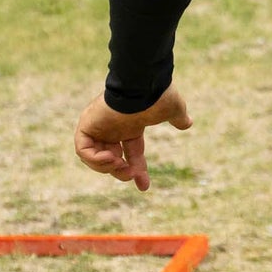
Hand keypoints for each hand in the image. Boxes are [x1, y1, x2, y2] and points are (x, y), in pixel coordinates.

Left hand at [74, 87, 192, 191]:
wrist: (143, 84)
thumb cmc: (157, 95)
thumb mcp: (172, 109)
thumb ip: (178, 117)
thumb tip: (188, 123)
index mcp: (131, 125)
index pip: (131, 153)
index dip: (137, 169)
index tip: (144, 187)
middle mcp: (113, 127)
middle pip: (112, 159)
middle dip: (121, 172)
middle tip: (130, 175)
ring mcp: (99, 125)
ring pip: (94, 157)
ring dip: (107, 167)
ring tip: (118, 165)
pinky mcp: (87, 124)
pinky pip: (83, 149)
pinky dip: (94, 159)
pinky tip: (110, 158)